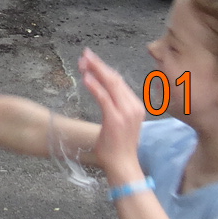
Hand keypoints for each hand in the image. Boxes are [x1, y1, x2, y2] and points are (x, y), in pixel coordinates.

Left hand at [80, 49, 146, 180]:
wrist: (123, 164)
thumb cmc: (118, 145)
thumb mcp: (121, 122)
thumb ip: (116, 106)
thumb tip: (103, 91)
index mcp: (135, 106)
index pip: (119, 81)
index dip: (104, 68)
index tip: (91, 60)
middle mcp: (133, 106)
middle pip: (114, 78)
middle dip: (98, 65)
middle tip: (85, 54)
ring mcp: (125, 112)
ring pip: (109, 84)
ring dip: (94, 71)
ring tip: (82, 62)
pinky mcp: (115, 119)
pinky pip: (103, 98)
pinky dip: (94, 86)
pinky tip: (85, 78)